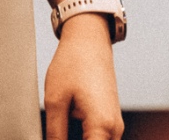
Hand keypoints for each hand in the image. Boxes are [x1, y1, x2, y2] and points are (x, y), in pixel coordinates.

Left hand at [44, 13, 122, 139]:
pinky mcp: (109, 121)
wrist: (89, 39)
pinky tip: (64, 135)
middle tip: (54, 137)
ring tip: (57, 135)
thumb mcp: (55, 101)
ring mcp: (114, 126)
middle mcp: (114, 130)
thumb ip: (55, 135)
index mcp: (102, 127)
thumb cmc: (73, 63)